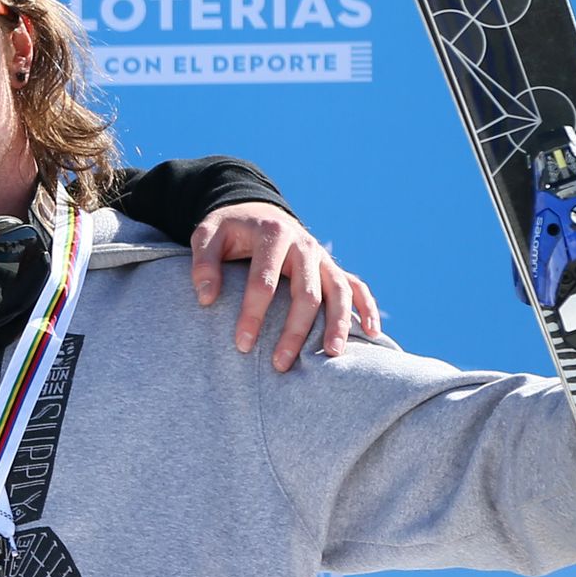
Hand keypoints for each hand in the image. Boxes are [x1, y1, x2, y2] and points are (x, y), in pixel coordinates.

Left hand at [189, 201, 383, 371]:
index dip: (253, 314)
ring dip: (337, 324)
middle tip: (279, 364)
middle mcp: (304, 245)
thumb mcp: (206, 235)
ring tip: (331, 354)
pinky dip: (368, 308)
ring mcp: (323, 257)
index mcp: (273, 234)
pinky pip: (357, 287)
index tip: (242, 344)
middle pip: (306, 292)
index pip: (264, 281)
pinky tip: (372, 333)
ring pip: (339, 292)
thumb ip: (203, 263)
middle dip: (294, 331)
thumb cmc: (229, 230)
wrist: (256, 212)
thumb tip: (206, 298)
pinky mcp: (332, 267)